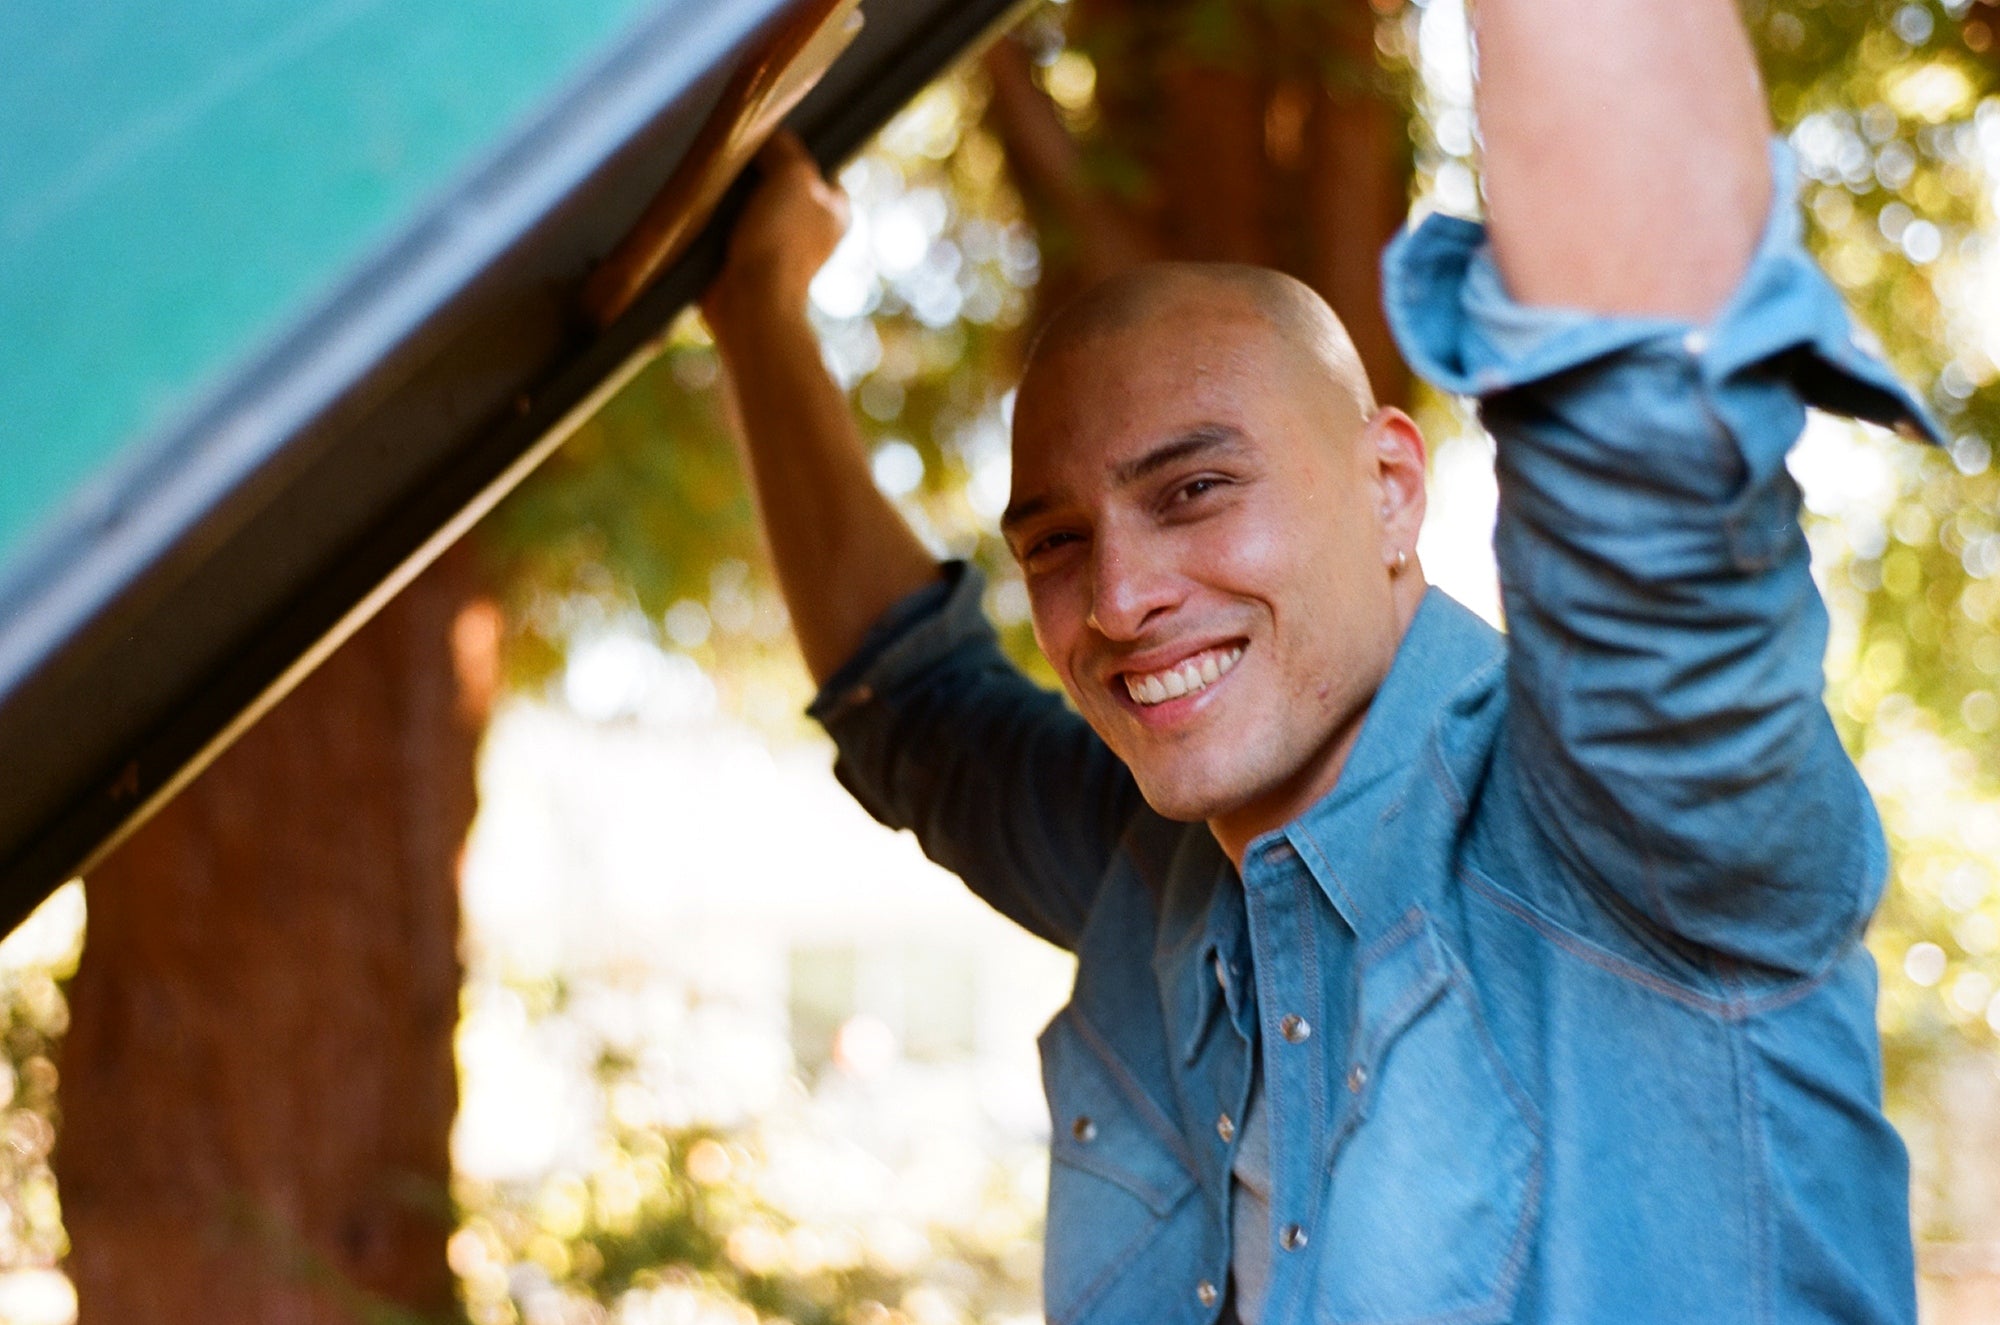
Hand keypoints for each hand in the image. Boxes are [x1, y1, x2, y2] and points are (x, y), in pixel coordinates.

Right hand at [702, 130, 850, 327]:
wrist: (750, 302)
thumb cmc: (780, 241)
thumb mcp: (793, 175)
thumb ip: (784, 147)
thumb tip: (764, 133)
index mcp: (835, 209)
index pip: (812, 163)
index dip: (786, 149)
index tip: (760, 140)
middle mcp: (811, 228)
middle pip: (777, 181)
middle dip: (754, 171)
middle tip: (732, 159)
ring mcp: (777, 247)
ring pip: (749, 203)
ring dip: (730, 195)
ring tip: (715, 184)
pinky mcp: (744, 260)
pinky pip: (727, 227)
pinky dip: (715, 219)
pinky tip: (704, 210)